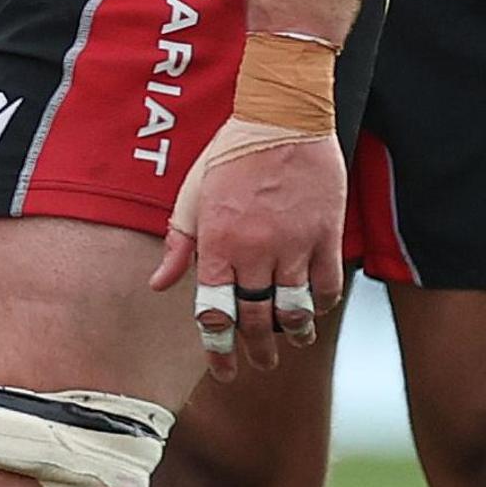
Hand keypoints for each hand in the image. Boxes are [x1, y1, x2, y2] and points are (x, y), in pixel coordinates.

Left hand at [148, 127, 345, 379]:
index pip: (215, 313)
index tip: (223, 369)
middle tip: (261, 366)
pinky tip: (315, 309)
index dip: (218, 349)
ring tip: (295, 344)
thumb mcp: (192, 196)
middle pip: (256, 319)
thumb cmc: (230, 154)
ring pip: (295, 308)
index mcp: (218, 244)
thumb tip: (158, 286)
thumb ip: (179, 246)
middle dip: (257, 351)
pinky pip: (327, 283)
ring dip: (295, 333)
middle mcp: (255, 251)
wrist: (282, 117)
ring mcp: (294, 244)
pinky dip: (322, 303)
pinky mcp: (326, 233)